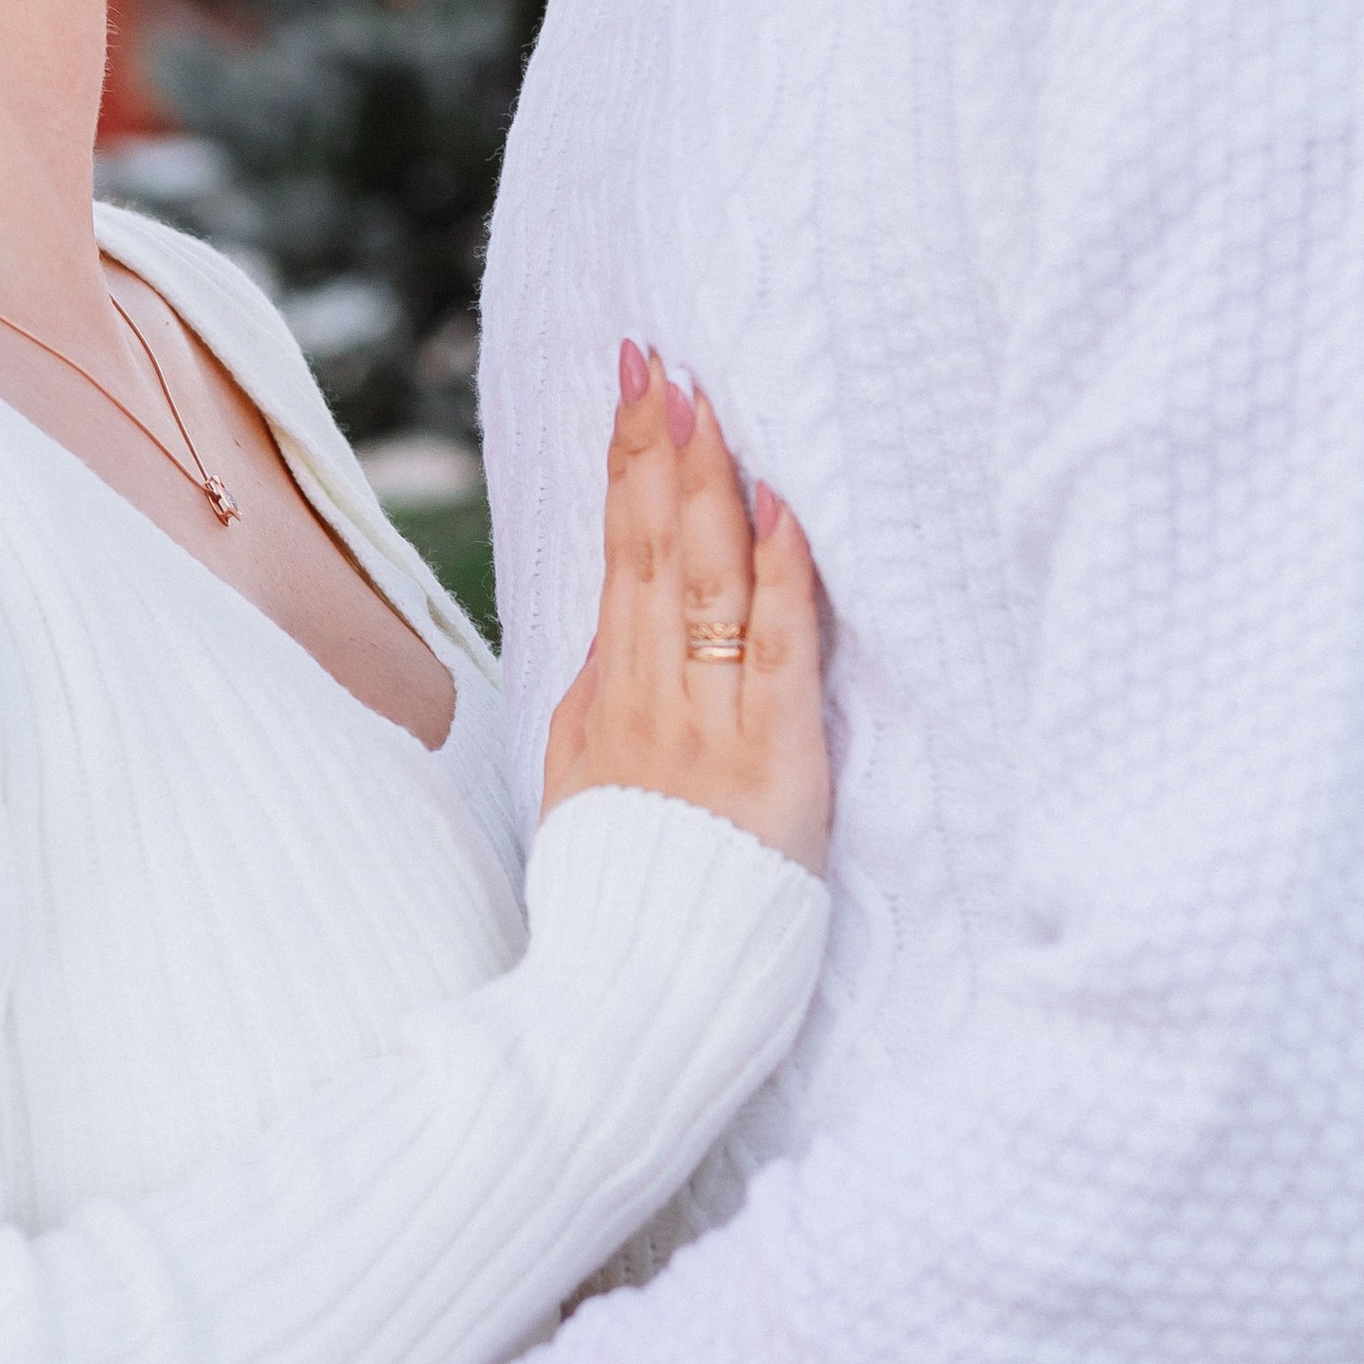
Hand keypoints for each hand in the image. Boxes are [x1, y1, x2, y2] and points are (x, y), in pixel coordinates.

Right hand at [541, 344, 827, 873]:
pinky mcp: (771, 766)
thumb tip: (610, 645)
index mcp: (600, 704)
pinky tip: (779, 508)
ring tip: (706, 403)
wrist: (625, 1003)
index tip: (635, 391)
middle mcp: (644, 701)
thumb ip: (599, 714)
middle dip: (656, 447)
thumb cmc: (621, 912)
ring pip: (703, 581)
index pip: (618, 559)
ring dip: (708, 483)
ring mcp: (704, 728)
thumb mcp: (584, 796)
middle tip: (659, 361)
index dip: (628, 469)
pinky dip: (779, 574)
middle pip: (651, 551)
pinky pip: (775, 651)